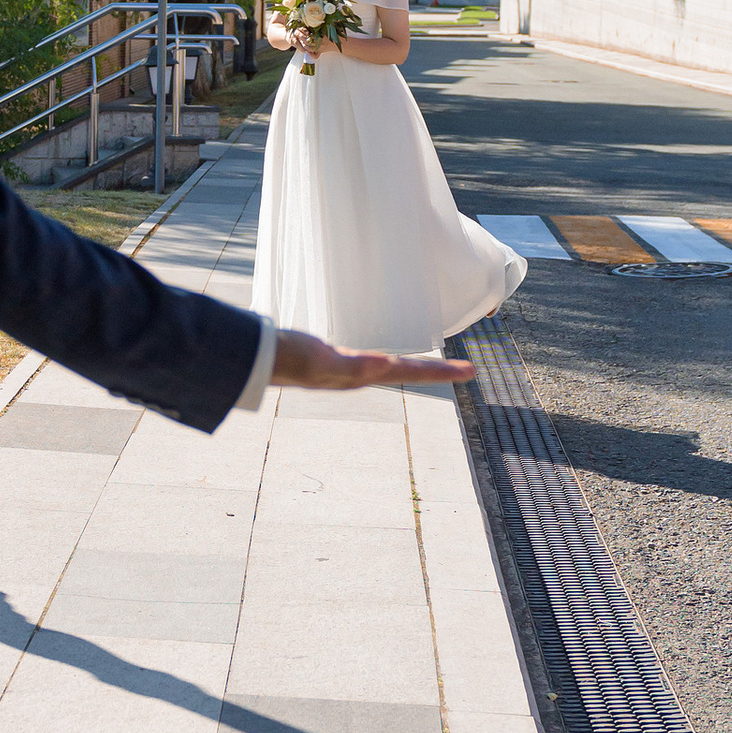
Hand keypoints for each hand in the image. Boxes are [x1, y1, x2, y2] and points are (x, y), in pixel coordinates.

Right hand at [272, 328, 475, 388]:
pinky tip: (383, 359)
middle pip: (408, 373)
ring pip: (392, 370)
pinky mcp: (336, 360)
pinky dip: (387, 361)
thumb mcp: (324, 360)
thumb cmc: (292, 358)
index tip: (471, 372)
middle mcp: (360, 374)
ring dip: (415, 370)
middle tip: (466, 370)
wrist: (260, 359)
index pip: (411, 372)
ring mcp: (348, 369)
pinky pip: (372, 361)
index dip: (441, 372)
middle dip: (437, 372)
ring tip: (434, 368)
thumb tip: (384, 365)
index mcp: (364, 375)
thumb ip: (353, 365)